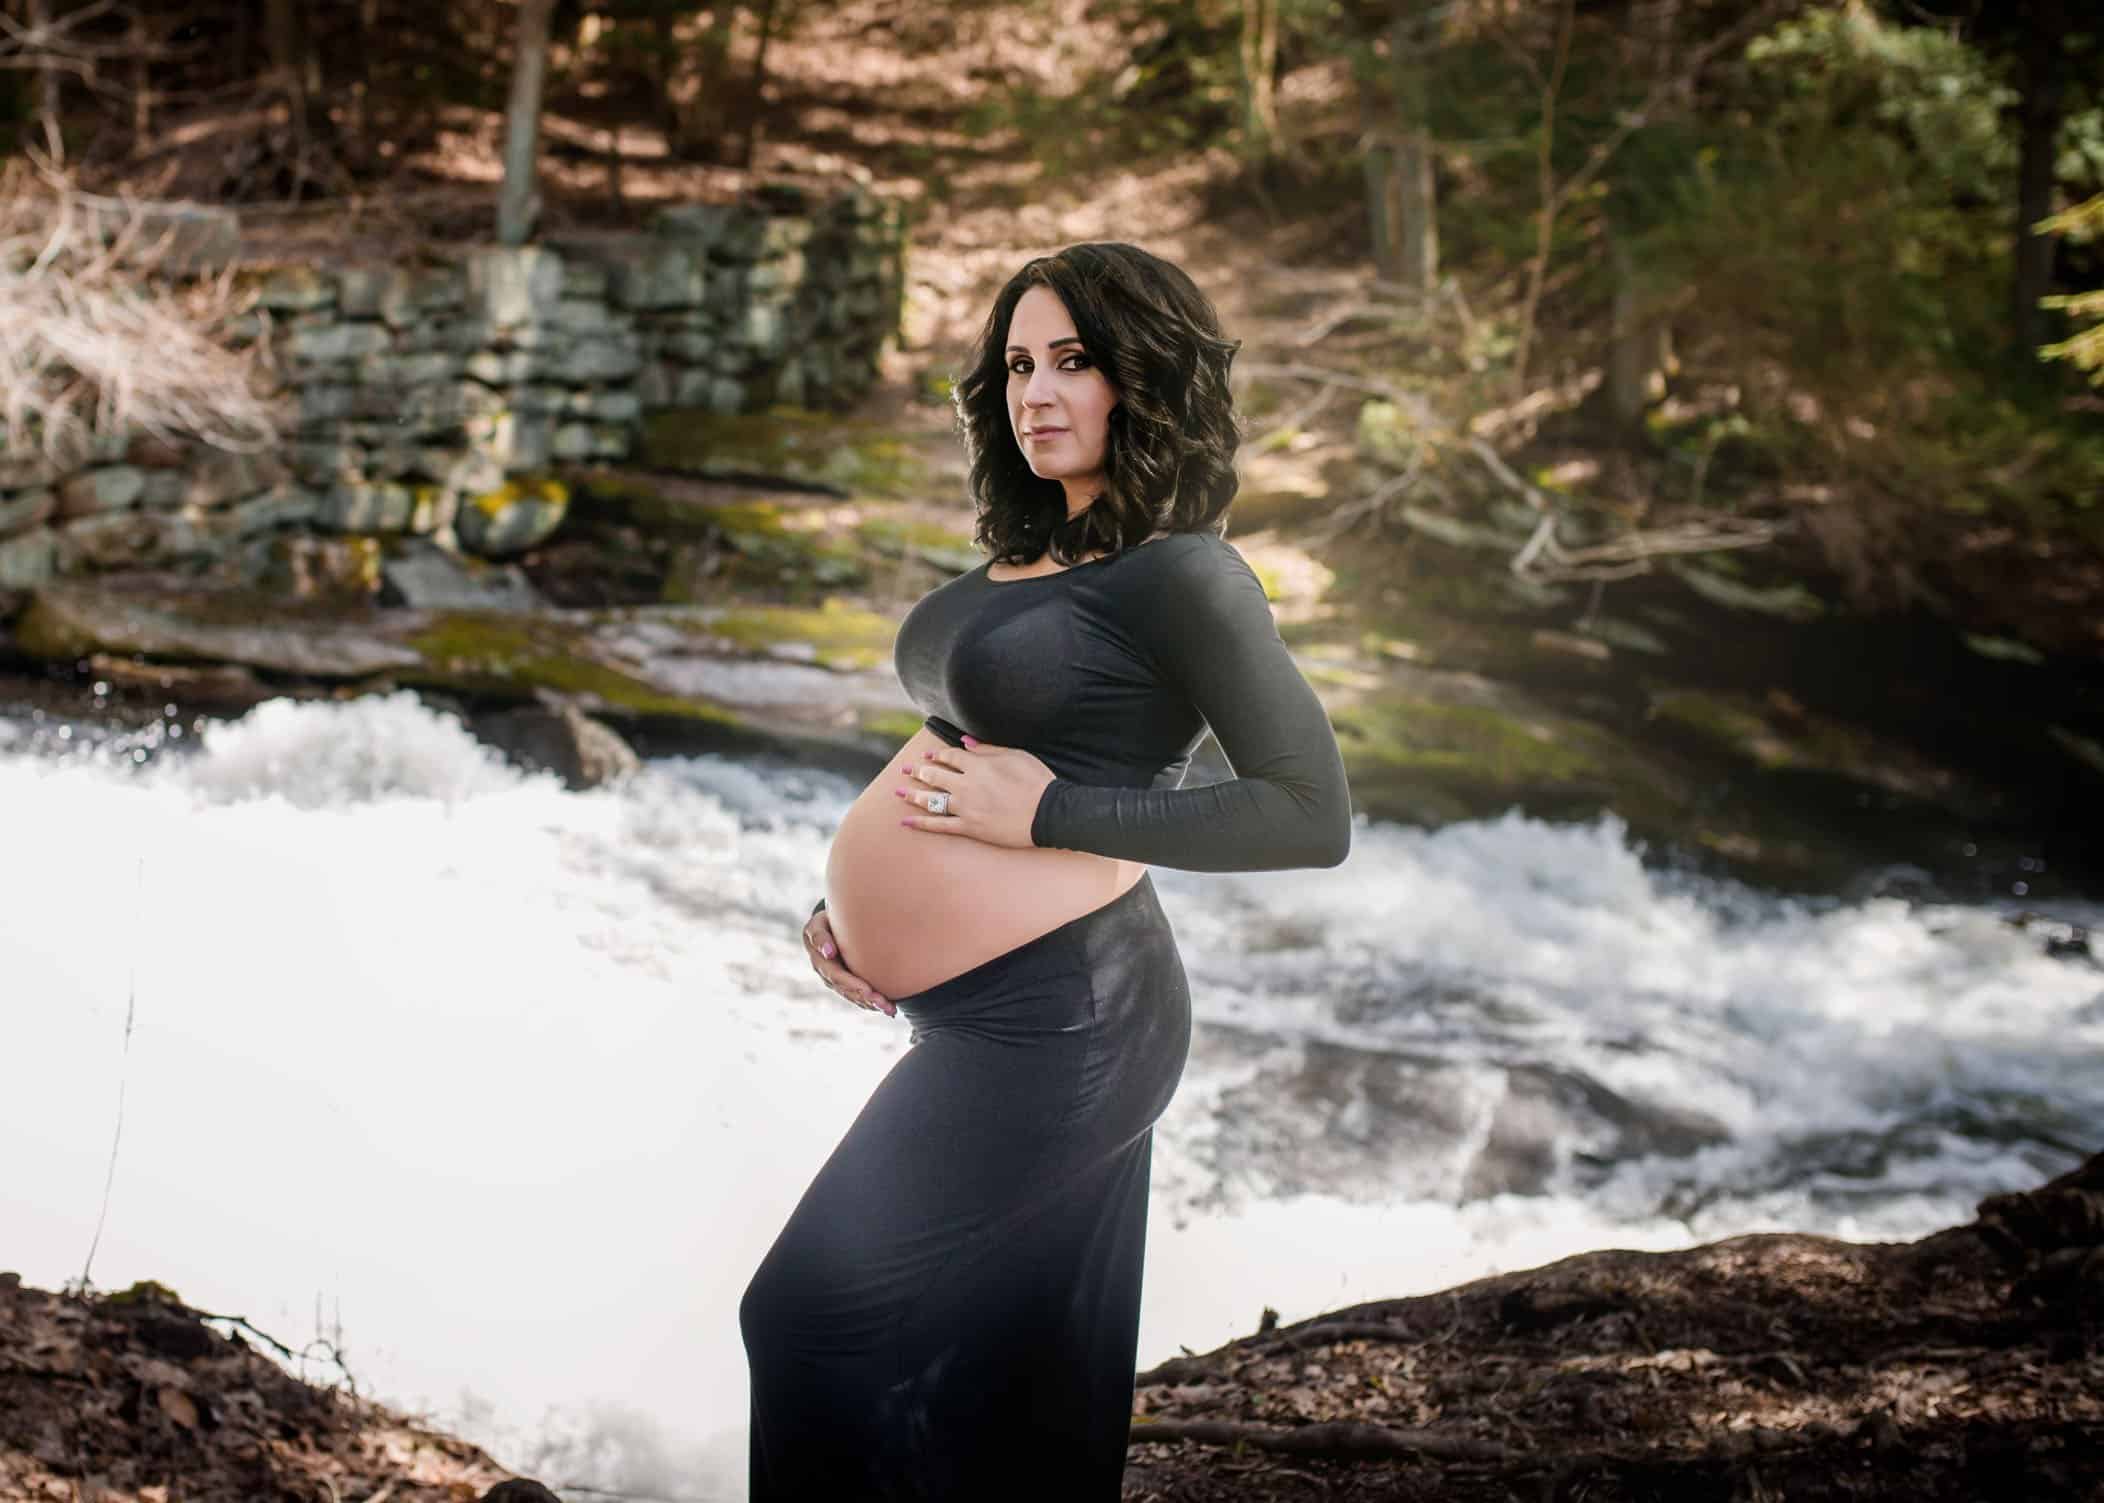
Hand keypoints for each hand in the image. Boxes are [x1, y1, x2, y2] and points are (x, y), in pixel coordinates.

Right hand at [803, 907, 893, 1017]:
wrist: (830, 923)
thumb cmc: (828, 919)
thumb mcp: (820, 923)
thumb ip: (820, 936)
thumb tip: (829, 953)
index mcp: (819, 958)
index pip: (834, 974)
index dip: (849, 982)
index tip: (865, 989)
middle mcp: (826, 972)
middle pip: (846, 988)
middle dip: (863, 996)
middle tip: (880, 1001)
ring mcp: (836, 979)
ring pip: (854, 996)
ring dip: (871, 1003)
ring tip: (889, 1009)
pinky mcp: (847, 983)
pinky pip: (859, 996)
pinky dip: (874, 1004)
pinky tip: (890, 1008)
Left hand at [896, 733, 1054, 849]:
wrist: (1048, 813)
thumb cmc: (1037, 781)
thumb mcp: (1016, 755)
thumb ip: (988, 749)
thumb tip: (966, 741)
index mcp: (978, 765)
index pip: (950, 757)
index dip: (937, 755)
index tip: (928, 755)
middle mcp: (967, 785)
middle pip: (935, 776)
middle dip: (918, 772)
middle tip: (905, 770)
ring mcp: (966, 808)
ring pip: (932, 800)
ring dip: (913, 795)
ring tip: (898, 791)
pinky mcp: (970, 827)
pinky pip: (940, 826)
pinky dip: (921, 823)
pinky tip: (906, 821)